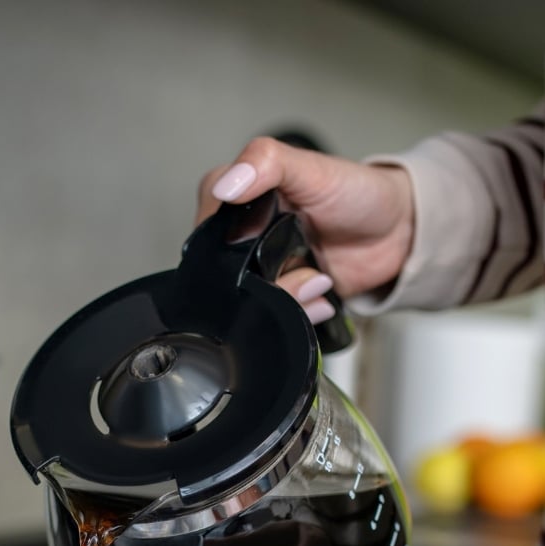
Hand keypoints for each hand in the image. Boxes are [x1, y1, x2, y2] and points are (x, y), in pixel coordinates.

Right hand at [196, 138, 414, 306]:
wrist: (400, 233)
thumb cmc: (358, 193)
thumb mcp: (311, 168)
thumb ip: (266, 163)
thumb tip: (225, 184)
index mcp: (241, 202)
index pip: (207, 226)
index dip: (227, 245)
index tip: (255, 244)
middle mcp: (247, 240)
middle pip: (228, 277)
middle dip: (264, 282)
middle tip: (303, 266)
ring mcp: (266, 273)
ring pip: (250, 305)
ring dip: (288, 300)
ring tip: (318, 280)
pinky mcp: (286, 299)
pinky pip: (275, 320)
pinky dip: (300, 314)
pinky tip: (321, 296)